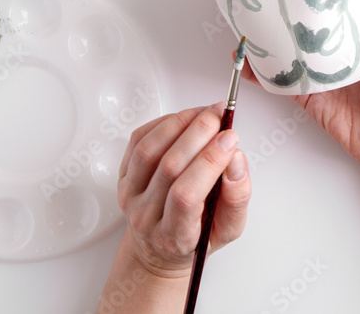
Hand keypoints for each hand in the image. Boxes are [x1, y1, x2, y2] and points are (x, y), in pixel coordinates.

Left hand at [115, 104, 250, 278]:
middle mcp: (146, 217)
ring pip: (149, 150)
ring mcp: (130, 196)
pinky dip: (163, 124)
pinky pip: (138, 141)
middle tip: (221, 116)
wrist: (160, 246)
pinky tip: (184, 118)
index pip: (186, 196)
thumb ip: (237, 197)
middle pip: (169, 168)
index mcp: (175, 236)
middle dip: (199, 134)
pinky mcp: (122, 177)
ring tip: (205, 113)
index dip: (209, 162)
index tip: (230, 140)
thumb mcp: (227, 229)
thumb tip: (236, 159)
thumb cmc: (196, 237)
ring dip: (180, 123)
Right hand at [243, 0, 359, 166]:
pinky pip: (280, 79)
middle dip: (285, 2)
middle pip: (307, 18)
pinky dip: (260, 71)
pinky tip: (246, 61)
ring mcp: (321, 69)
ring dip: (266, 35)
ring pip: (287, 46)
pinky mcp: (309, 94)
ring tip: (245, 18)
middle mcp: (339, 44)